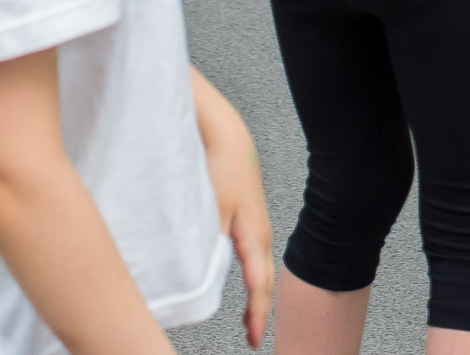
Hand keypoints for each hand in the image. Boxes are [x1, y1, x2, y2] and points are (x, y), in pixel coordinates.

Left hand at [193, 72, 271, 348]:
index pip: (259, 285)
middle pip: (263, 282)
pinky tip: (241, 278)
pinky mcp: (245, 218)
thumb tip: (206, 275)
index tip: (255, 338)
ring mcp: (254, 226)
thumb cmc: (221, 167)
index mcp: (254, 235)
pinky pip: (252, 256)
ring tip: (248, 318)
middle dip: (259, 311)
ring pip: (258, 269)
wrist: (227, 135)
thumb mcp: (212, 211)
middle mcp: (258, 234)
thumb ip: (212, 245)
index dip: (258, 314)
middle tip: (252, 337)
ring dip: (255, 294)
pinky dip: (250, 275)